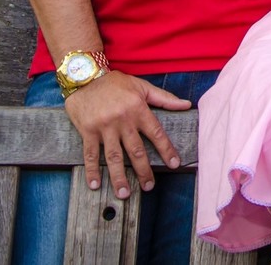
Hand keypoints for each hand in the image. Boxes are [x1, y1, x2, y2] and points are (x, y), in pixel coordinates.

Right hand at [63, 71, 191, 198]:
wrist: (84, 76)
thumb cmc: (115, 82)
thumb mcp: (141, 86)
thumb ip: (164, 98)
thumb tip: (186, 105)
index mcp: (138, 109)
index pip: (156, 133)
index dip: (166, 150)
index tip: (174, 164)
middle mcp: (122, 120)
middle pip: (136, 150)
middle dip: (143, 170)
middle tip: (149, 186)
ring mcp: (104, 127)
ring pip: (114, 157)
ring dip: (119, 177)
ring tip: (124, 193)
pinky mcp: (87, 131)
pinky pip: (90, 154)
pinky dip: (92, 170)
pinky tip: (95, 185)